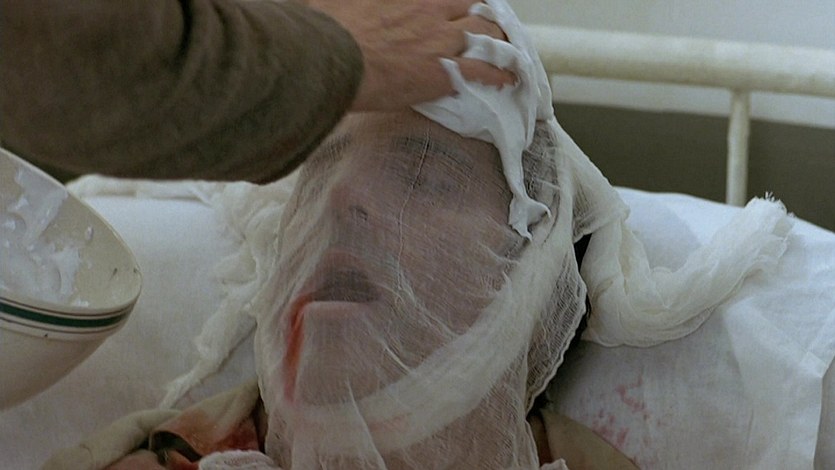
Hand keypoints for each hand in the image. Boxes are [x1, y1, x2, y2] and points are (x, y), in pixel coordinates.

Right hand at [305, 0, 515, 110]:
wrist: (334, 61)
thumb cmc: (329, 33)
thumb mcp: (333, 3)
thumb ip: (347, 4)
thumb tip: (324, 2)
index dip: (459, 1)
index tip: (461, 5)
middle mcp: (430, 11)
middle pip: (474, 8)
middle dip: (486, 18)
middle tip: (490, 27)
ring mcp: (441, 41)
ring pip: (486, 36)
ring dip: (500, 43)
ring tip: (506, 52)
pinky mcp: (445, 72)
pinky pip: (484, 72)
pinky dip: (500, 75)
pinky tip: (508, 80)